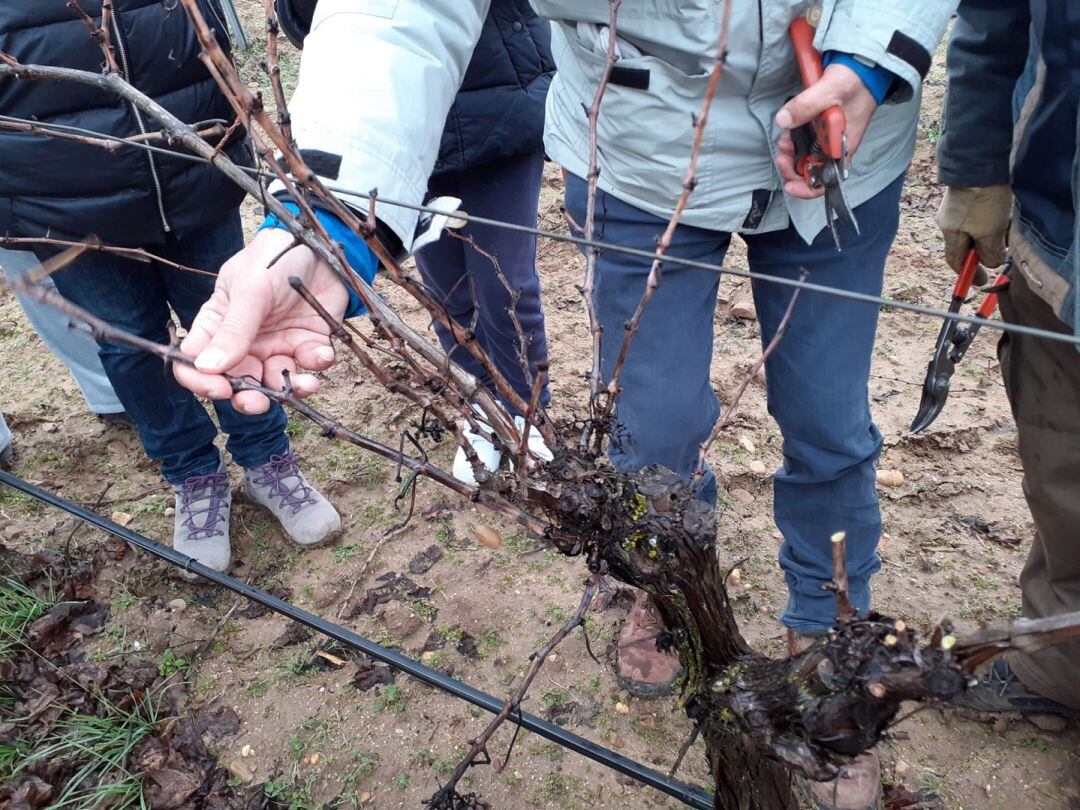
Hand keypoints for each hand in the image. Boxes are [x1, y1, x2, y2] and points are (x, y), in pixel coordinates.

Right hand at [174, 228, 349, 413]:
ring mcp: (277, 344)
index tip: (218, 388)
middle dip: (247, 398)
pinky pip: (309, 367)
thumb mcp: (251, 289)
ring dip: (286, 390)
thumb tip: (208, 367)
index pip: (195, 362)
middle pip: (236, 382)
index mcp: (218, 324)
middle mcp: (245, 341)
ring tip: (302, 384)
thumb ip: (234, 329)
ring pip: (274, 382)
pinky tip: (321, 354)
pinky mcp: (308, 344)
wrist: (321, 247)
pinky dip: (316, 366)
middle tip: (259, 402)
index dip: (201, 381)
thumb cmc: (275, 258)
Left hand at [774, 63, 878, 198]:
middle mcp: (835, 148)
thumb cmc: (855, 81)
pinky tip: (789, 129)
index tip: (790, 185)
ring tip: (784, 138)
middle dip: (792, 166)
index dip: (807, 189)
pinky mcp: (820, 129)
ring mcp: (827, 139)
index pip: (827, 181)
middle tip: (783, 151)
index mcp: (843, 149)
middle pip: (810, 172)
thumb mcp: (830, 90)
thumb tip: (783, 121)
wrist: (863, 66)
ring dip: (790, 152)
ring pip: (804, 157)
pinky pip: (803, 142)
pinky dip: (793, 140)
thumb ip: (807, 105)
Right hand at [935, 185, 1011, 283]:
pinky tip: (1003, 214)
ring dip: (992, 234)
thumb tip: (990, 264)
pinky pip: (980, 215)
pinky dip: (992, 220)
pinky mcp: (969, 194)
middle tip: (1002, 250)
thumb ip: (989, 253)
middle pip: (967, 244)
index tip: (981, 280)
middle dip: (984, 250)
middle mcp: (949, 221)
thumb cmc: (982, 200)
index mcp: (949, 233)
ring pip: (976, 229)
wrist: (981, 164)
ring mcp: (958, 206)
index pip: (954, 260)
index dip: (967, 273)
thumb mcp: (989, 233)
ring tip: (1007, 228)